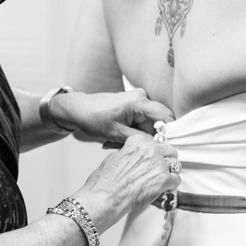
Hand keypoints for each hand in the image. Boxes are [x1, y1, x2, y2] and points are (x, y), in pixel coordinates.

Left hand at [51, 88, 172, 146]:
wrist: (77, 109)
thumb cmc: (92, 118)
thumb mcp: (116, 133)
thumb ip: (139, 139)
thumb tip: (158, 147)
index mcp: (139, 101)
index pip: (165, 116)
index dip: (168, 133)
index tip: (164, 148)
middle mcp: (142, 97)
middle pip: (157, 123)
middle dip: (147, 138)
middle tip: (131, 148)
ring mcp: (138, 101)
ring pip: (148, 125)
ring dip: (138, 137)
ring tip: (119, 142)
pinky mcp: (133, 106)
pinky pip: (141, 122)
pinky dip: (133, 132)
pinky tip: (119, 137)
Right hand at [79, 132, 180, 223]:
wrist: (106, 197)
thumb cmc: (106, 181)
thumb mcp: (114, 157)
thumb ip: (129, 153)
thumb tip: (134, 157)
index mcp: (139, 142)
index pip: (154, 142)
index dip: (153, 152)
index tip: (152, 158)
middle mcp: (151, 150)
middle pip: (169, 151)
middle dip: (166, 159)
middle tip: (160, 168)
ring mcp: (159, 165)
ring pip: (175, 165)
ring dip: (170, 172)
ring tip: (162, 179)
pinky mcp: (164, 180)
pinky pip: (176, 180)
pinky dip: (171, 185)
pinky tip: (164, 189)